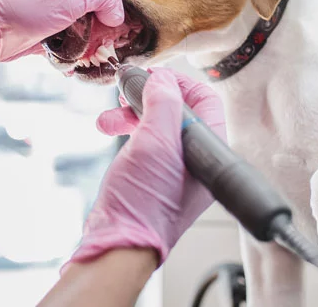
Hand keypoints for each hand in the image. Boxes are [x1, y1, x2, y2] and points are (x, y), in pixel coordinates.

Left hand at [0, 0, 122, 72]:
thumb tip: (117, 18)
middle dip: (119, 7)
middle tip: (139, 20)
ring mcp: (58, 14)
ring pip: (91, 24)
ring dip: (102, 38)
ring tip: (117, 49)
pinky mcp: (48, 38)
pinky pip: (74, 48)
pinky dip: (82, 57)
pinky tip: (91, 64)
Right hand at [66, 68, 226, 268]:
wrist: (118, 243)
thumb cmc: (144, 204)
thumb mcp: (156, 142)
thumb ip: (163, 103)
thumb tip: (162, 79)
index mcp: (209, 153)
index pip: (205, 100)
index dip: (178, 83)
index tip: (153, 76)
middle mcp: (195, 160)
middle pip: (178, 111)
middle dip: (148, 97)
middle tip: (127, 90)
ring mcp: (173, 170)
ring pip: (155, 126)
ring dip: (129, 114)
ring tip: (108, 117)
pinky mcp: (151, 177)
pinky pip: (142, 143)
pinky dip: (125, 131)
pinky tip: (108, 129)